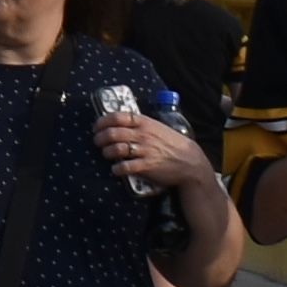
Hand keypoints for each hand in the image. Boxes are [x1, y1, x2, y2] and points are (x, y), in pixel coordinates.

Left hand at [96, 106, 214, 196]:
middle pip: (113, 133)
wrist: (190, 162)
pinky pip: (125, 167)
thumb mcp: (157, 127)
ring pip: (116, 149)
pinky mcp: (147, 166)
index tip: (96, 127)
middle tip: (97, 142)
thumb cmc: (172, 143)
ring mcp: (145, 151)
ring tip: (106, 154)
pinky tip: (115, 169)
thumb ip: (140, 124)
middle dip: (100, 138)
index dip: (102, 121)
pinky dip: (116, 168)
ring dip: (106, 152)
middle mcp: (143, 135)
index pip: (117, 117)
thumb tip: (120, 122)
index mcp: (144, 123)